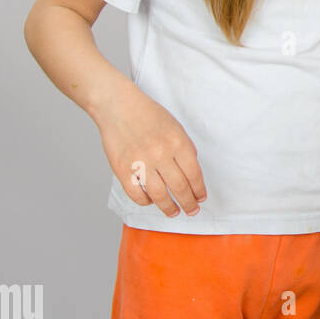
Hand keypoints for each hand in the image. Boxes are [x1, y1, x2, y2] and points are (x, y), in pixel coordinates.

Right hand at [94, 84, 205, 216]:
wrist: (119, 106)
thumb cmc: (149, 116)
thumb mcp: (176, 128)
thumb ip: (184, 151)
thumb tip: (191, 176)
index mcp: (178, 143)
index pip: (194, 175)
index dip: (199, 190)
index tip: (201, 198)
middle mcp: (161, 154)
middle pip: (180, 188)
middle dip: (188, 203)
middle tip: (192, 211)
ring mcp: (140, 163)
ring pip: (159, 196)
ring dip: (169, 208)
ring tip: (174, 212)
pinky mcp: (122, 169)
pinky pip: (136, 194)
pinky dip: (145, 202)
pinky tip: (151, 201)